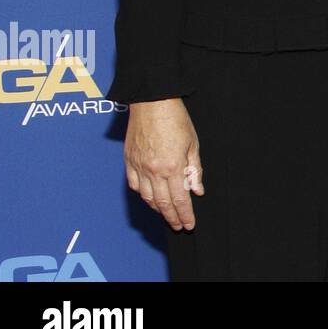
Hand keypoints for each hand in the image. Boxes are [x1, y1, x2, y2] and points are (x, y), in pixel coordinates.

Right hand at [123, 98, 203, 230]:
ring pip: (147, 197)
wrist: (152, 102)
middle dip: (172, 217)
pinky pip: (134, 185)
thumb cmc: (176, 120)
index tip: (189, 225)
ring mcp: (139, 167)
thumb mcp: (192, 144)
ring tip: (167, 215)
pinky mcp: (129, 161)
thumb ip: (195, 169)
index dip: (185, 215)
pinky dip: (143, 195)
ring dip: (157, 209)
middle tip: (179, 226)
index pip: (180, 199)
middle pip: (162, 203)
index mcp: (172, 166)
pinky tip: (149, 198)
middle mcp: (154, 170)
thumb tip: (198, 190)